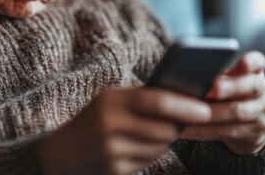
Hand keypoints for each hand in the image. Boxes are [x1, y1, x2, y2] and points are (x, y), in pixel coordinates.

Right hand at [40, 87, 211, 174]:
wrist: (59, 154)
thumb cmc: (92, 122)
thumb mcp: (109, 102)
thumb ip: (140, 98)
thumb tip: (184, 99)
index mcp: (110, 100)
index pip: (156, 101)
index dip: (185, 106)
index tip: (205, 110)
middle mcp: (110, 124)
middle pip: (164, 128)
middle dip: (176, 127)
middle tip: (179, 124)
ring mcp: (112, 149)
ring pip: (160, 147)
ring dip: (164, 142)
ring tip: (152, 135)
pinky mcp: (115, 170)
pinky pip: (148, 162)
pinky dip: (150, 155)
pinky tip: (138, 148)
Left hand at [180, 51, 264, 154]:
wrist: (250, 123)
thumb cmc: (229, 93)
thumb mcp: (228, 80)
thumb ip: (215, 76)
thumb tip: (189, 77)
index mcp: (255, 71)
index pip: (257, 62)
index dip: (251, 62)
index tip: (242, 63)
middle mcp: (263, 89)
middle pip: (250, 85)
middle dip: (229, 87)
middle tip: (210, 90)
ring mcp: (263, 111)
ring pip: (237, 111)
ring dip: (210, 113)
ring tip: (189, 113)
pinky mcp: (257, 131)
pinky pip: (228, 131)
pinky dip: (205, 130)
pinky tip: (188, 129)